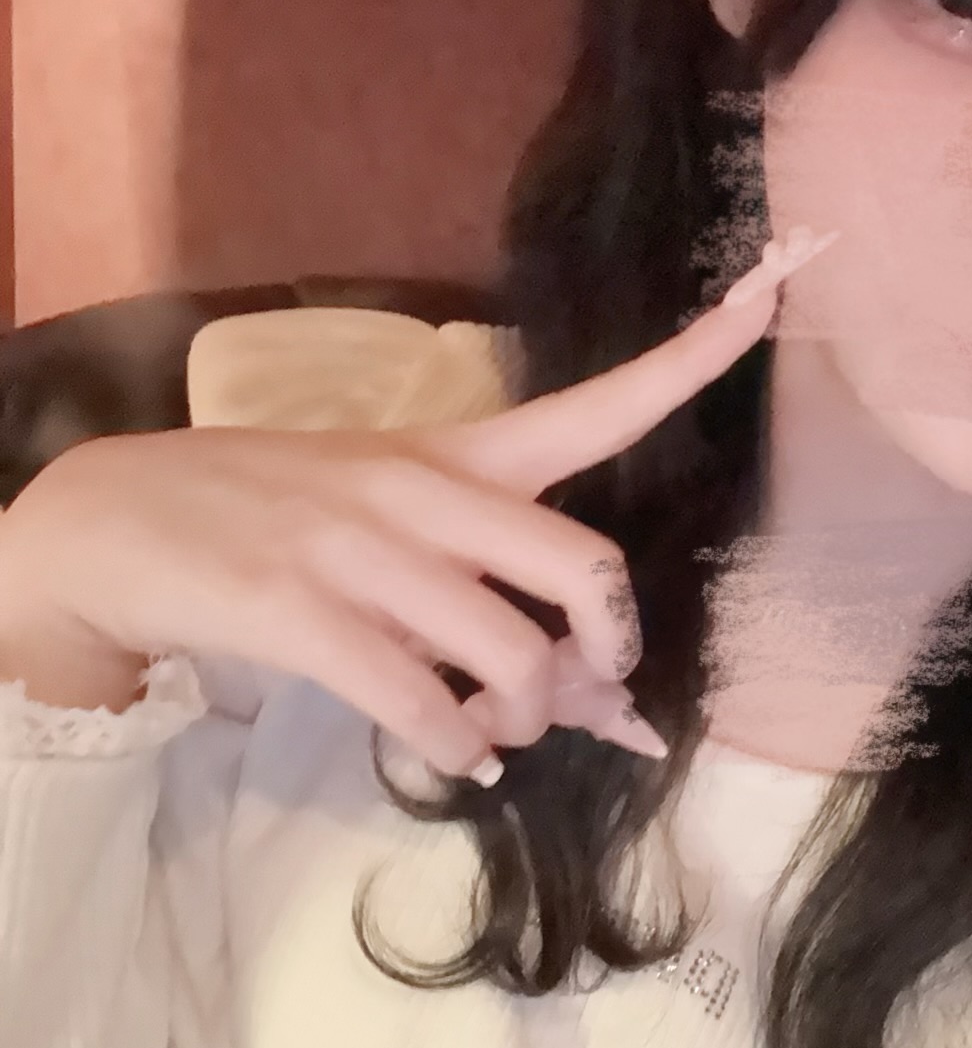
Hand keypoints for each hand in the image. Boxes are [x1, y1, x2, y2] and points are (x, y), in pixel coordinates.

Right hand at [0, 231, 835, 779]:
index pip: (599, 402)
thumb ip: (503, 607)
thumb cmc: (278, 523)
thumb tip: (613, 715)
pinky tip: (451, 756)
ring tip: (495, 736)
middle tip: (588, 693)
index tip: (777, 290)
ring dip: (521, 722)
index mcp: (459, 453)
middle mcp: (422, 489)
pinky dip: (452, 750)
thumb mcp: (394, 532)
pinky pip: (417, 702)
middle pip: (582, 567)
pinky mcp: (296, 610)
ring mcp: (358, 549)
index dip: (697, 356)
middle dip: (606, 650)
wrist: (117, 521)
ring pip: (507, 654)